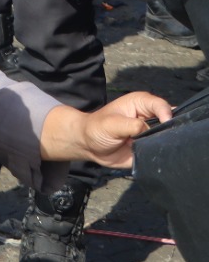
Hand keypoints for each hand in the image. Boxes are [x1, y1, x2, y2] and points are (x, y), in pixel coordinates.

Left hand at [42, 92, 173, 169]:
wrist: (89, 146)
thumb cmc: (97, 128)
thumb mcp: (111, 124)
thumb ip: (132, 126)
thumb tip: (151, 131)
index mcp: (140, 104)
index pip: (161, 105)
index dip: (166, 113)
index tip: (166, 123)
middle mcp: (149, 117)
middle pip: (170, 121)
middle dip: (171, 130)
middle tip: (169, 139)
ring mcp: (151, 133)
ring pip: (169, 137)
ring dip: (168, 143)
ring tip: (162, 148)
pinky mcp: (151, 147)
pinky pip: (163, 151)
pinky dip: (164, 154)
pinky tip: (161, 157)